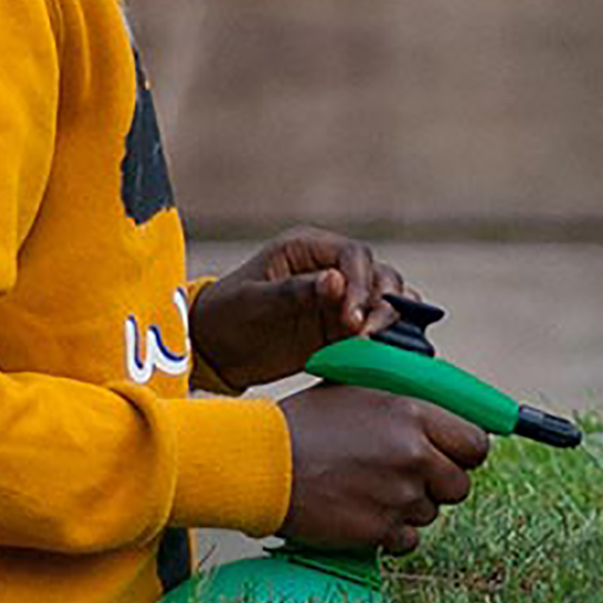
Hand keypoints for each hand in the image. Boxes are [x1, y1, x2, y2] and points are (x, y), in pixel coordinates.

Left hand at [190, 228, 410, 391]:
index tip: (353, 320)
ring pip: (387, 300)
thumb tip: (338, 281)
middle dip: (381, 304)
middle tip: (364, 336)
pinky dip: (387, 337)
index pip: (355, 257)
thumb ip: (295, 292)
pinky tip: (379, 353)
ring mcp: (340, 299)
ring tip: (371, 346)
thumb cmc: (226, 315)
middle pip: (380, 276)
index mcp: (308, 248)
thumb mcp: (254, 302)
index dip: (362, 285)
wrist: (213, 350)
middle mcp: (330, 268)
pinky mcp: (342, 328)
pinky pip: (379, 327)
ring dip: (389, 321)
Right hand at [276, 384, 487, 552]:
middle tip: (408, 476)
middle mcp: (414, 456)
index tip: (451, 456)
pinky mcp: (380, 531)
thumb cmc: (305, 424)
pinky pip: (407, 540)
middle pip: (460, 485)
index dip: (464, 453)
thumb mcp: (356, 391)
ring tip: (371, 490)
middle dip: (438, 483)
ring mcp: (399, 497)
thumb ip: (401, 401)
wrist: (263, 465)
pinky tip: (363, 512)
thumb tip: (433, 404)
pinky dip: (390, 532)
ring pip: (431, 513)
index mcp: (413, 415)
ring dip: (410, 507)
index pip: (475, 444)